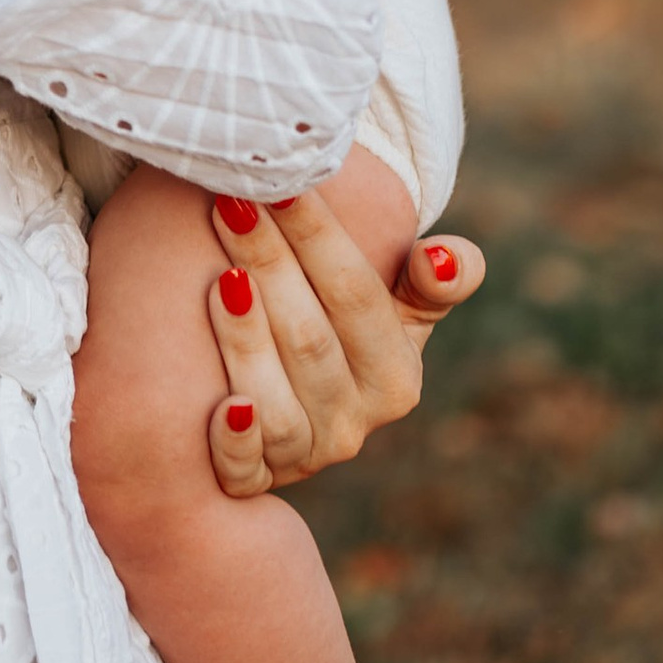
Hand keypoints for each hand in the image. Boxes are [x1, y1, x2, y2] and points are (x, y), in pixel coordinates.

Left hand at [203, 190, 483, 497]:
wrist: (297, 391)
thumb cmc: (346, 321)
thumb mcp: (405, 300)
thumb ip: (440, 275)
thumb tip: (438, 258)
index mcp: (397, 375)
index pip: (355, 294)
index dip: (317, 236)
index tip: (281, 181)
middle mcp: (357, 424)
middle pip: (309, 338)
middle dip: (268, 263)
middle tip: (232, 200)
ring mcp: (307, 457)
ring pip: (277, 401)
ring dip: (247, 340)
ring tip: (221, 278)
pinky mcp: (257, 481)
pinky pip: (246, 474)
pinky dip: (236, 444)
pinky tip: (222, 406)